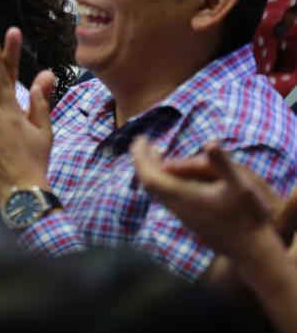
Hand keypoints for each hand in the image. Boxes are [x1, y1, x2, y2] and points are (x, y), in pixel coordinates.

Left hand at [132, 137, 278, 258]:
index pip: (149, 176)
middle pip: (149, 182)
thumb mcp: (240, 187)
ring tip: (155, 152)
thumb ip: (223, 164)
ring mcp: (182, 215)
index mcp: (184, 196)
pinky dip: (163, 180)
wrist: (252, 252)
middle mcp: (177, 206)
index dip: (141, 157)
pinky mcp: (189, 220)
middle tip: (143, 141)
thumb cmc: (248, 218)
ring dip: (152, 170)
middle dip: (143, 160)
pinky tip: (173, 174)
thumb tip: (210, 143)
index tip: (141, 139)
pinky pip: (166, 196)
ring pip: (157, 190)